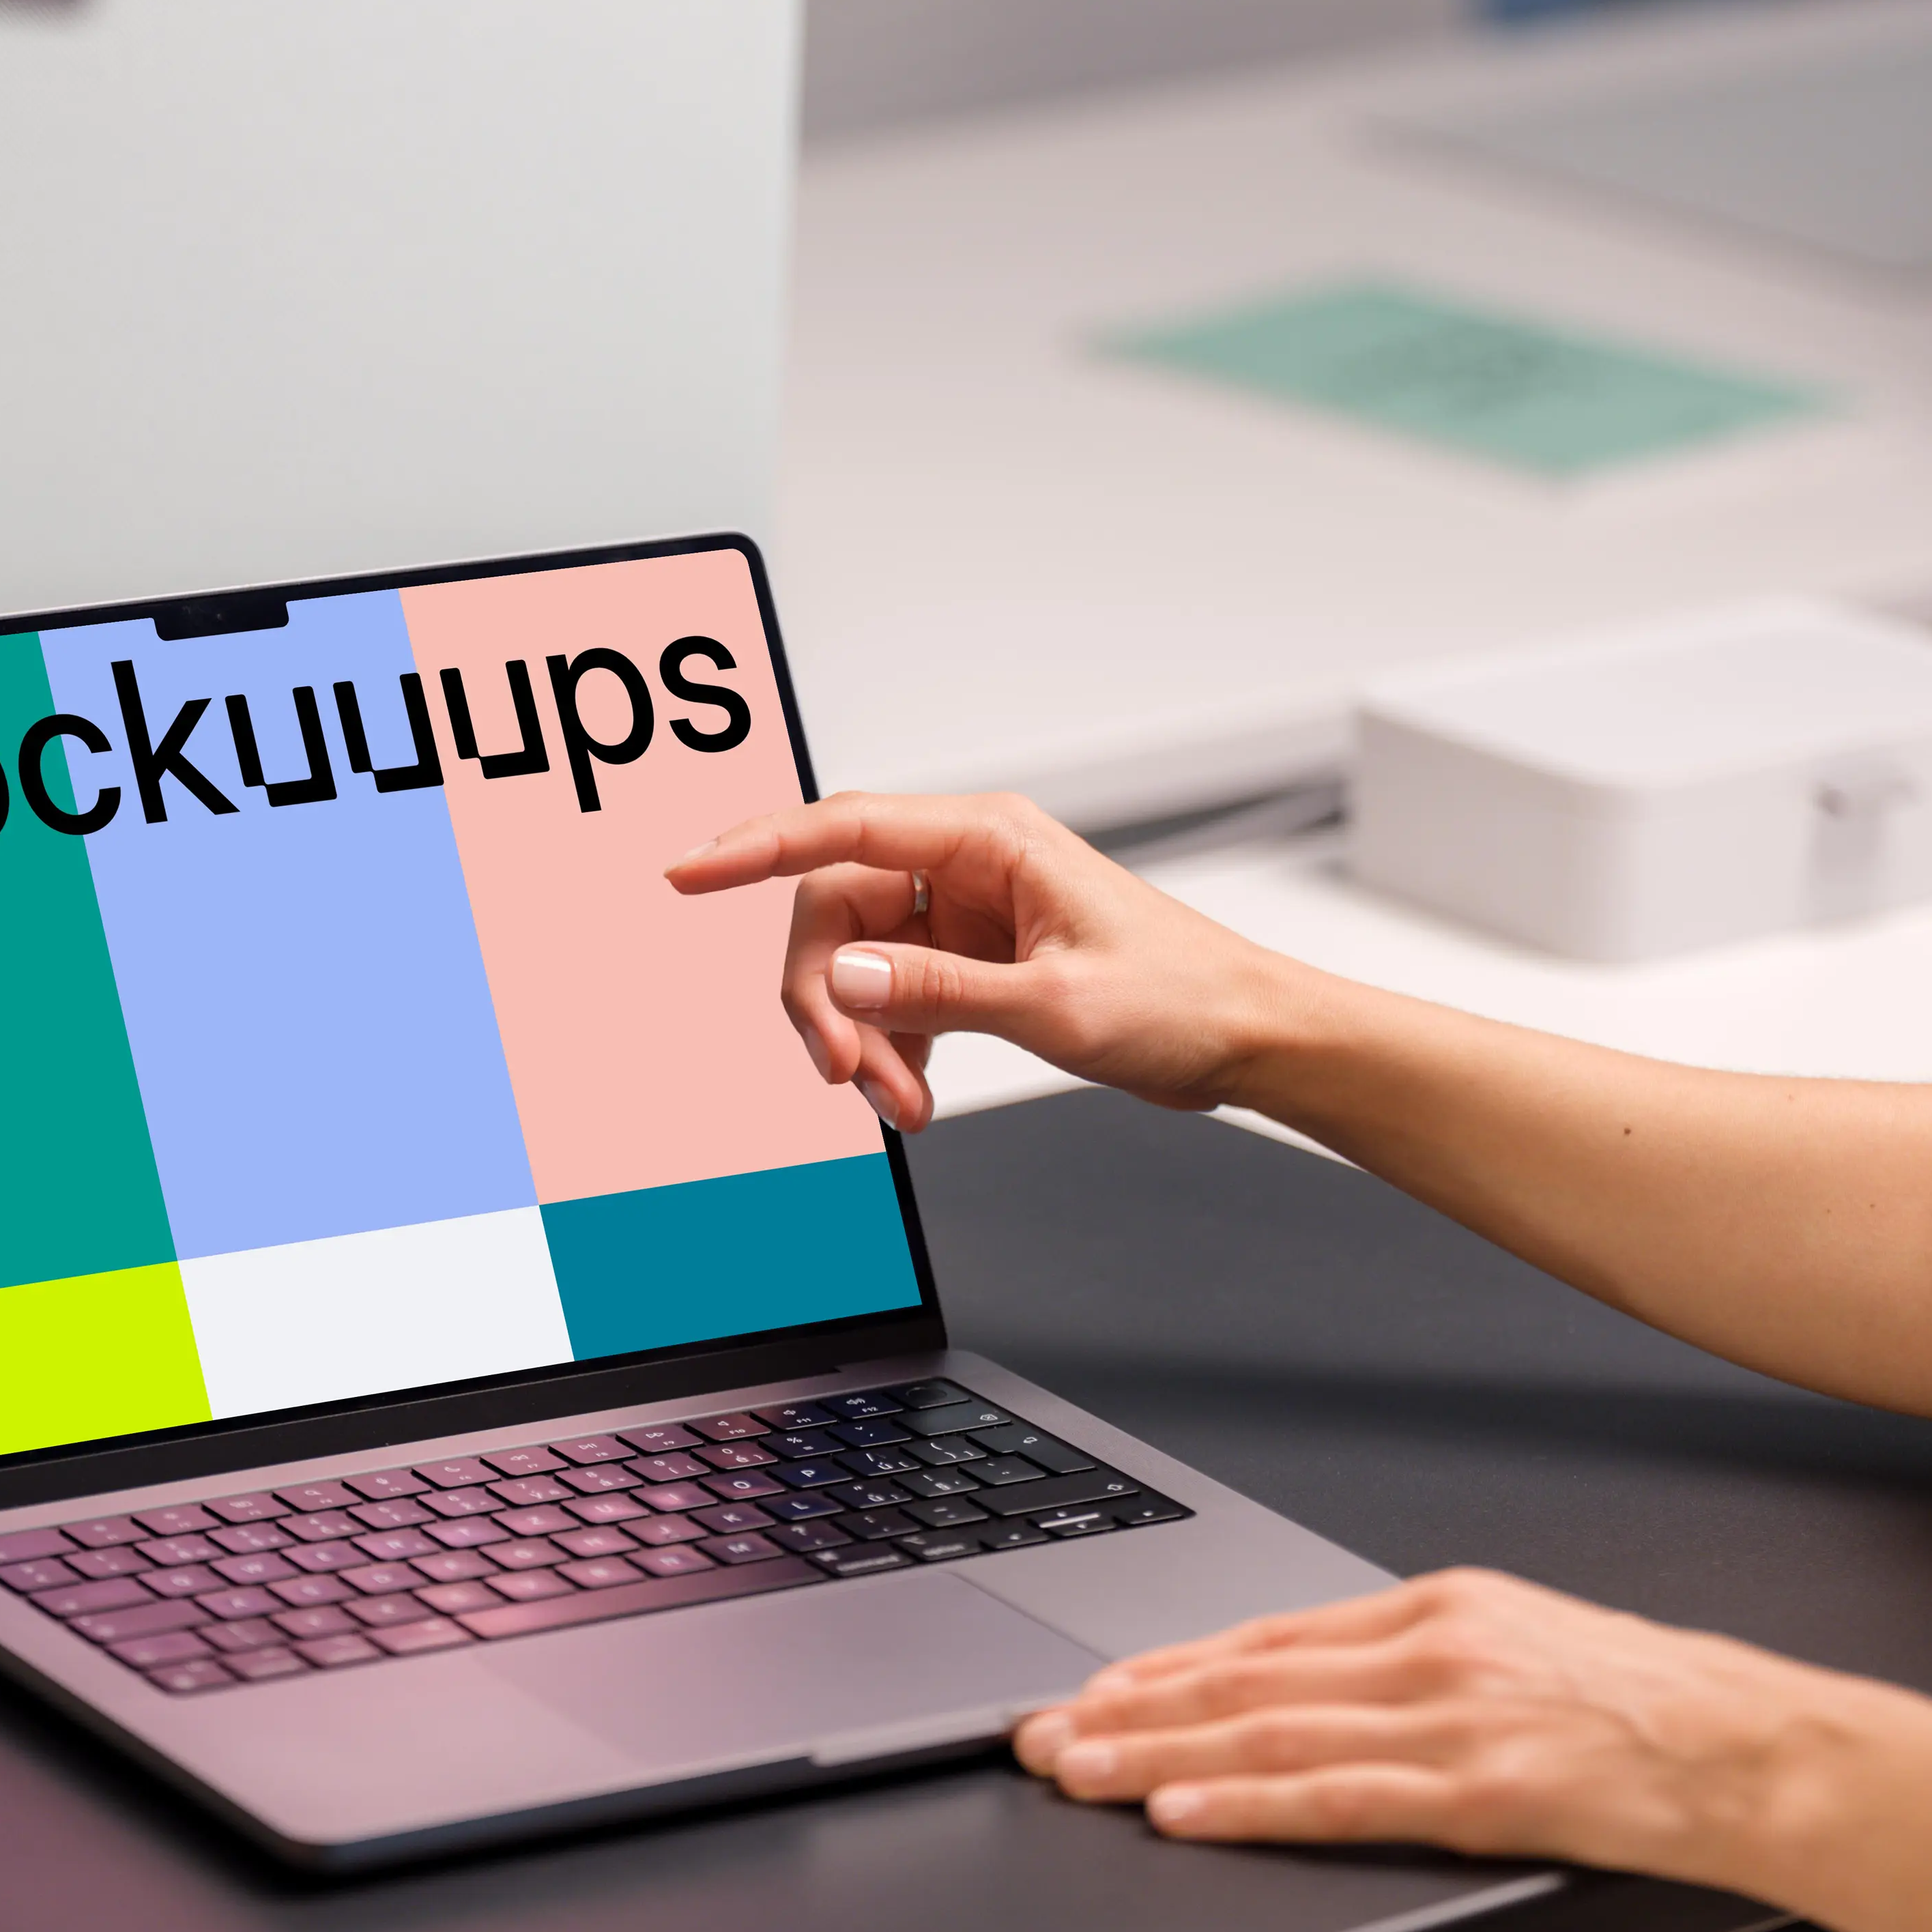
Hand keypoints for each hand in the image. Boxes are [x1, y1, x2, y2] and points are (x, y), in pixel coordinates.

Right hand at [664, 790, 1301, 1129]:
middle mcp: (968, 864)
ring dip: (862, 1039)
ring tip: (903, 1103)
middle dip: (826, 1001)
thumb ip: (939, 989)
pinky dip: (891, 1046)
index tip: (687, 871)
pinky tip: (919, 1091)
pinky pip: (892, 994)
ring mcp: (966, 912)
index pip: (841, 828)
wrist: (1245, 1038)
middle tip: (849, 1076)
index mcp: (989, 839)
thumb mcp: (1054, 1004)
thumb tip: (843, 976)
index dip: (754, 848)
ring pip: (857, 963)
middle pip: (834, 911)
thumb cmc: (1182, 999)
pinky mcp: (972, 959)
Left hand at [1011, 1568, 1872, 1887]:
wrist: (1765, 1750)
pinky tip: (1179, 1813)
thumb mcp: (1524, 1650)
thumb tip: (1317, 1688)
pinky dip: (1245, 1807)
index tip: (1090, 1686)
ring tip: (1074, 1772)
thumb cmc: (1655, 1710)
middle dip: (1125, 1709)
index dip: (1165, 1665)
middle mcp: (1433, 1650)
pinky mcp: (1487, 1790)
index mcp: (1439, 1608)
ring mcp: (1456, 1718)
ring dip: (1154, 1757)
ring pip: (1267, 1737)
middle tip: (1038, 1733)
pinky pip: (1337, 1801)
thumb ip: (1420, 1664)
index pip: (1267, 1636)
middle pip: (1244, 1681)